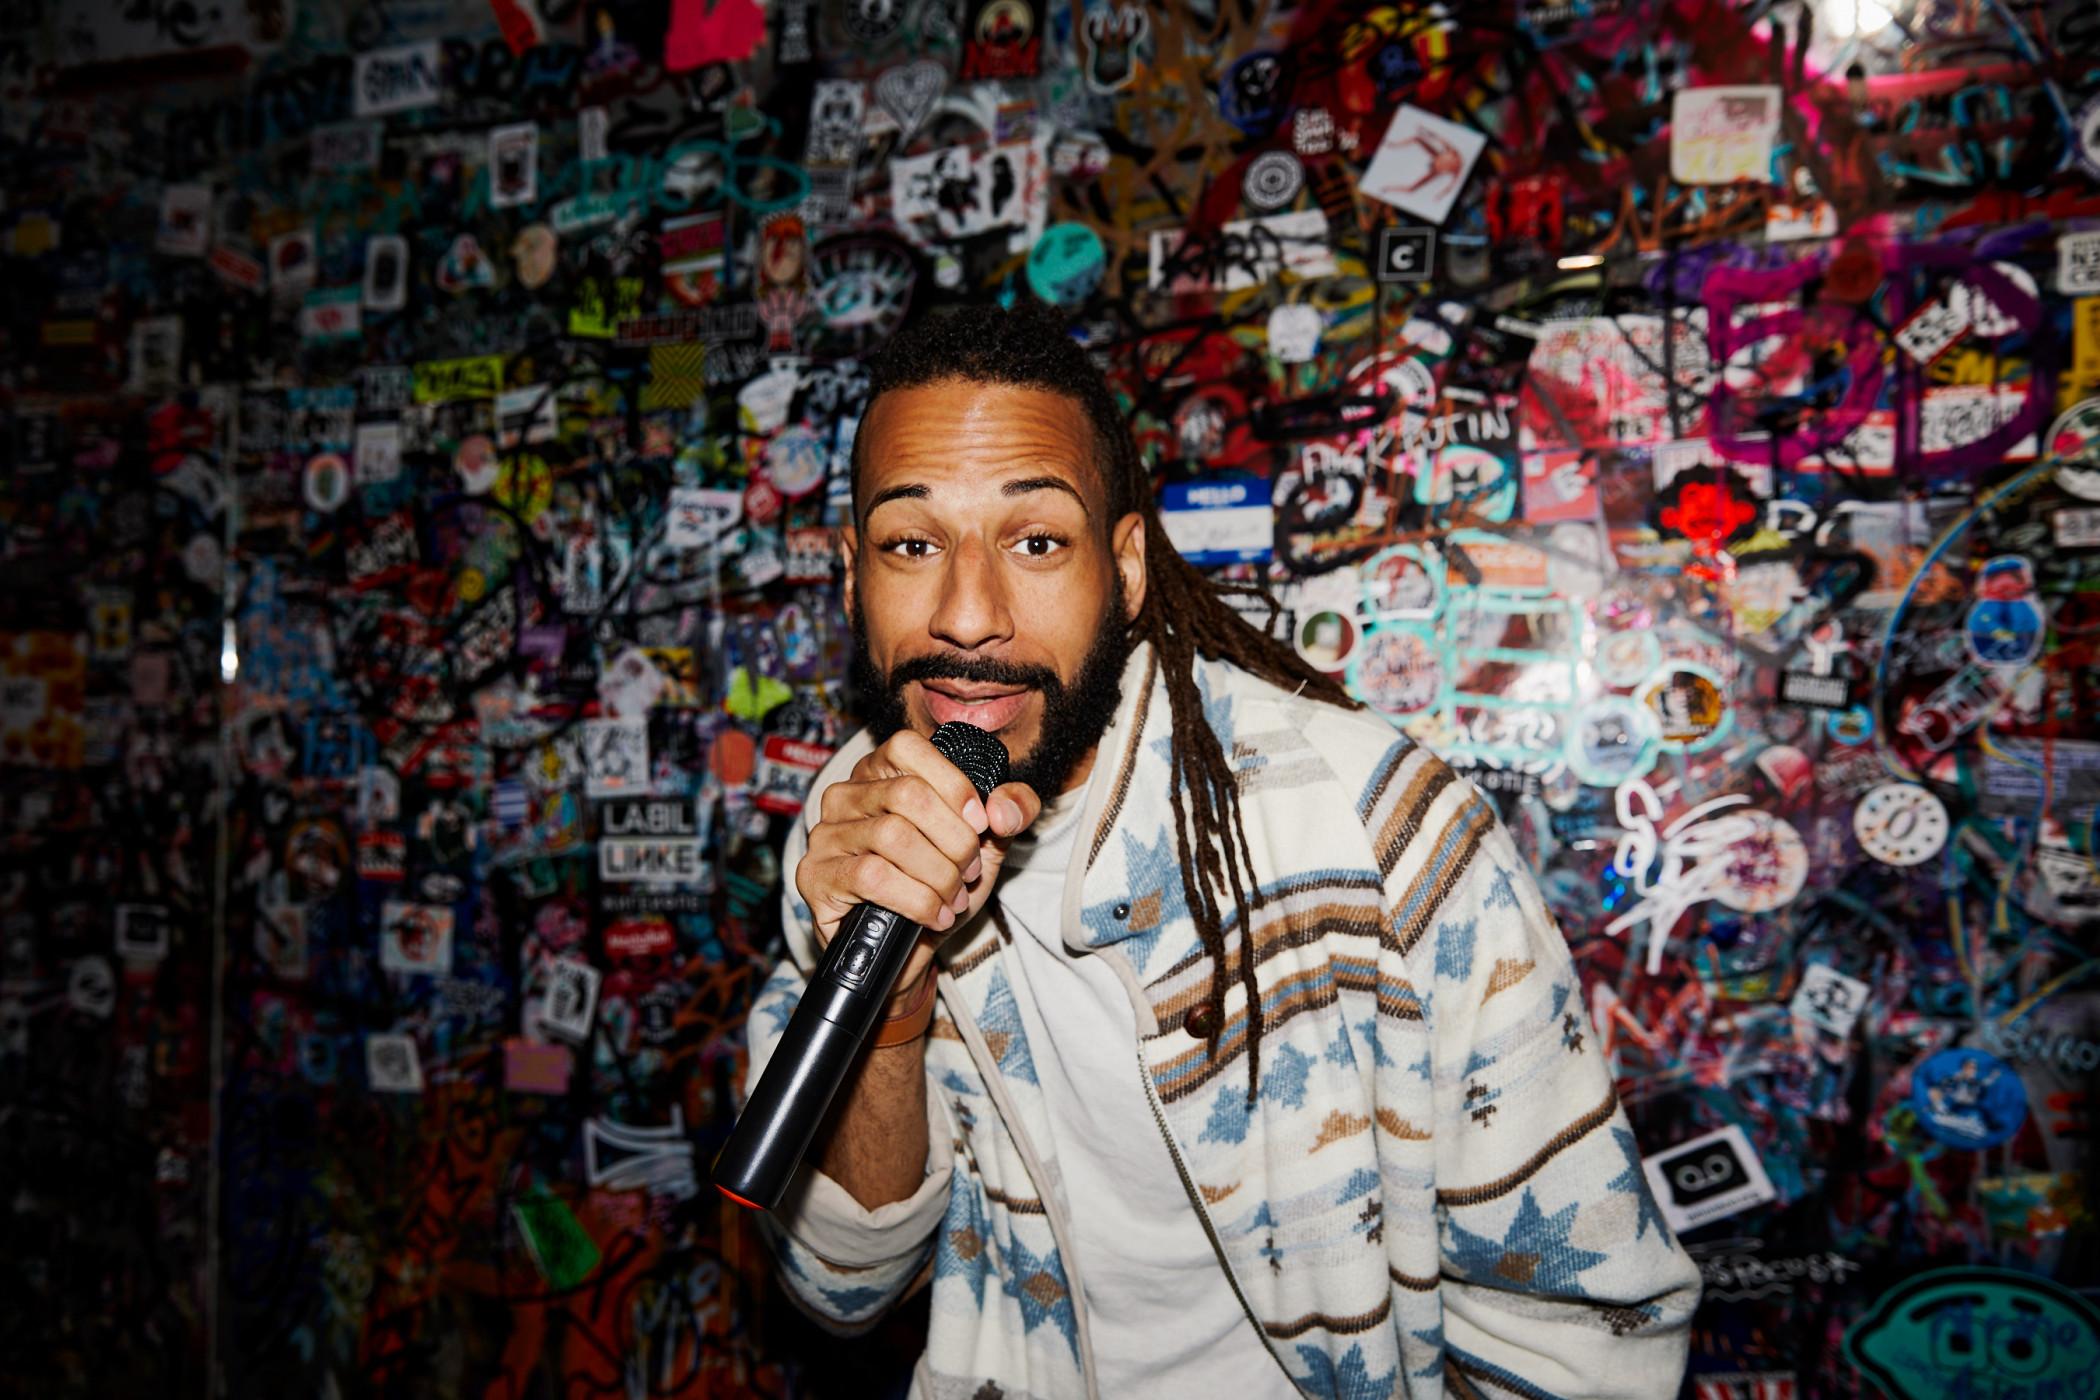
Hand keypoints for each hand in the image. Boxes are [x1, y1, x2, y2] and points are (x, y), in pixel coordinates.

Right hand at [796, 730, 1041, 1011]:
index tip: (981, 823)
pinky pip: (871, 878)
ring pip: (892, 836)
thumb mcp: (987, 845)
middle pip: (908, 795)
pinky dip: (916, 900)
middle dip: (954, 840)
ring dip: (938, 874)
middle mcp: (845, 795)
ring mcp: (825, 834)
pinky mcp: (815, 875)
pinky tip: (934, 915)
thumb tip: (1002, 807)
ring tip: (954, 897)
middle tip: (969, 871)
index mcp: (881, 773)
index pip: (908, 747)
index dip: (952, 783)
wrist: (908, 951)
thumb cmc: (939, 886)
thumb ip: (1011, 812)